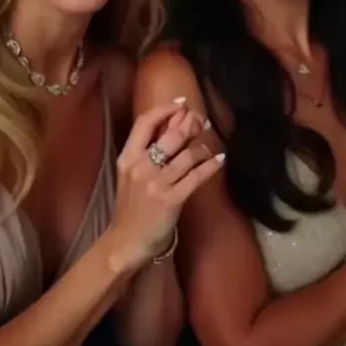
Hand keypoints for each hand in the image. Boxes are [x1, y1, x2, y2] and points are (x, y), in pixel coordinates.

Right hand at [107, 101, 223, 271]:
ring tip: (209, 145)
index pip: (145, 122)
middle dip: (191, 123)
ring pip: (187, 154)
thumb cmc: (131, 206)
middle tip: (201, 120)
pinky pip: (196, 176)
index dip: (165, 109)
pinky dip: (211, 164)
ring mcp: (157, 183)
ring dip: (203, 146)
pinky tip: (219, 159)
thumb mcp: (130, 174)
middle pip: (171, 134)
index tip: (181, 104)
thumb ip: (146, 151)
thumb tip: (171, 124)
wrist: (126, 241)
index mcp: (128, 157)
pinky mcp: (171, 199)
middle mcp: (141, 166)